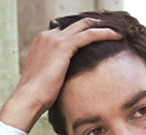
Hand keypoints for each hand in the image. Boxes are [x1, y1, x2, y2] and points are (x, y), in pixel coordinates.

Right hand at [0, 18, 122, 131]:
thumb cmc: (37, 95)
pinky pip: (89, 35)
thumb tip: (66, 78)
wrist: (28, 98)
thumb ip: (55, 70)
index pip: (66, 31)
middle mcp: (47, 36)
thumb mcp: (46, 78)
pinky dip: (104, 34)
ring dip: (102, 26)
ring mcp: (55, 39)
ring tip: (117, 31)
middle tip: (110, 28)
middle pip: (76, 24)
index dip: (82, 32)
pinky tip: (117, 36)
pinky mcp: (64, 46)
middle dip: (93, 24)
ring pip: (85, 26)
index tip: (96, 37)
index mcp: (42, 42)